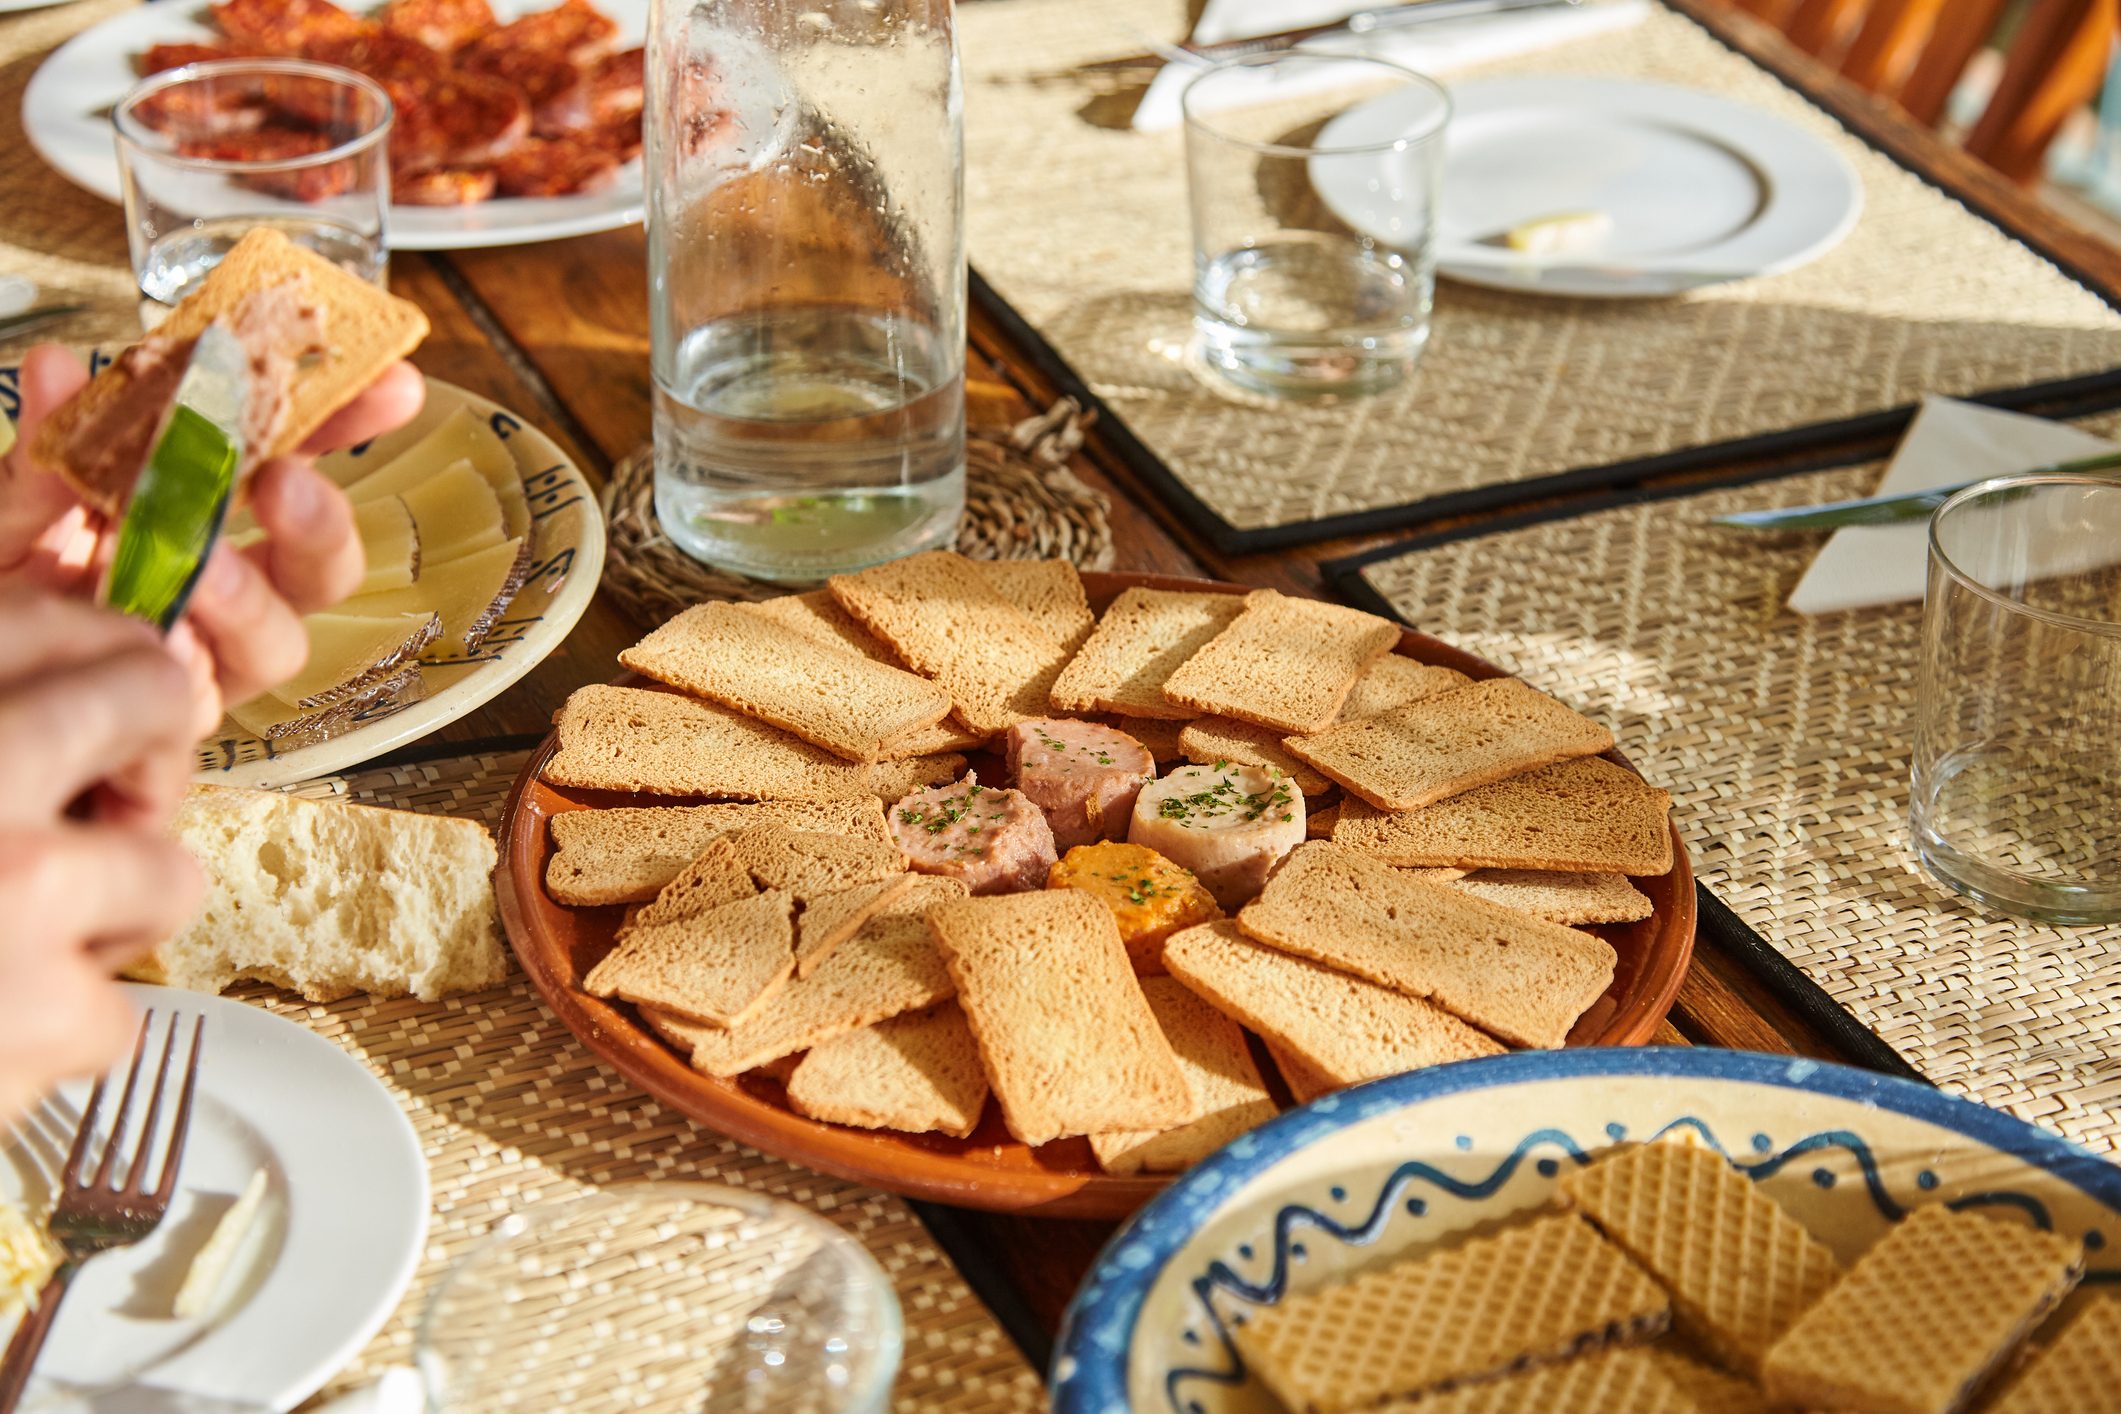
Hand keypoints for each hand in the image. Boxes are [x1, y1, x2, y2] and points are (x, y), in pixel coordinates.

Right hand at [0, 589, 204, 1121]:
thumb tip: (75, 695)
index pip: (47, 617)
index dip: (91, 654)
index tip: (93, 699)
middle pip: (147, 695)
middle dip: (141, 755)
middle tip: (104, 809)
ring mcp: (15, 884)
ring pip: (168, 869)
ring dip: (110, 919)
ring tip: (13, 951)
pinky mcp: (45, 1010)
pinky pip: (118, 1011)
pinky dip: (58, 1041)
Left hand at [1, 343, 423, 732]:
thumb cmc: (9, 584)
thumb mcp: (17, 502)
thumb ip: (46, 449)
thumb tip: (57, 369)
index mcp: (206, 512)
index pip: (296, 458)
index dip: (346, 421)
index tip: (387, 384)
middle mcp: (228, 587)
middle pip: (323, 564)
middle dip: (322, 523)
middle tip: (282, 486)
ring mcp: (209, 656)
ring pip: (283, 640)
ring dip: (249, 603)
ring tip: (200, 578)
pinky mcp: (174, 718)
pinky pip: (208, 703)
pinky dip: (185, 670)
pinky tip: (155, 645)